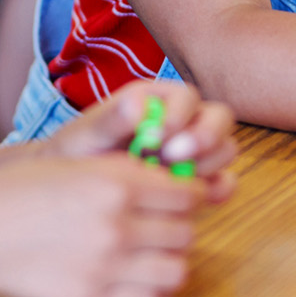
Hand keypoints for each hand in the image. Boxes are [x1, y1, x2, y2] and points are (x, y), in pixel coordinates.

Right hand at [0, 154, 211, 296]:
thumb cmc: (24, 188)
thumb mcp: (79, 162)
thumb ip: (128, 171)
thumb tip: (174, 182)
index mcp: (117, 183)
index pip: (186, 194)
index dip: (188, 194)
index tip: (180, 197)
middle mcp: (118, 226)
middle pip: (185, 232)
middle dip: (178, 226)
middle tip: (161, 224)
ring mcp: (107, 268)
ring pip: (176, 271)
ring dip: (169, 260)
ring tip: (150, 253)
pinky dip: (149, 291)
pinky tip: (132, 278)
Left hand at [48, 80, 237, 201]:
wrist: (71, 192)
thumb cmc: (77, 155)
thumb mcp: (86, 137)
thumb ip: (112, 120)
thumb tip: (139, 104)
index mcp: (157, 99)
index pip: (187, 97)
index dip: (181, 115)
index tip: (159, 138)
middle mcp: (182, 120)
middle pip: (218, 118)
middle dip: (205, 138)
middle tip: (174, 159)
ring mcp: (193, 150)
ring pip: (224, 148)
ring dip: (209, 164)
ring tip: (175, 181)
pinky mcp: (197, 180)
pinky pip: (222, 180)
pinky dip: (217, 188)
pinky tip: (199, 199)